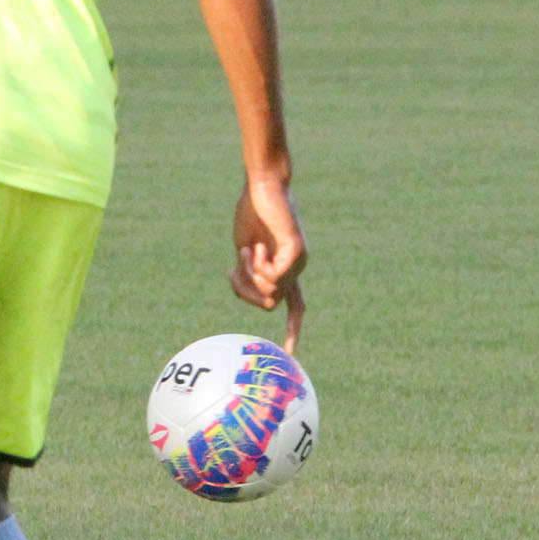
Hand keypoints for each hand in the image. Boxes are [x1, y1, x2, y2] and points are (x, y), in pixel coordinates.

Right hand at [230, 176, 306, 351]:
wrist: (263, 186)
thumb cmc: (252, 214)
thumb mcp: (244, 253)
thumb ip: (249, 276)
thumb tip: (260, 300)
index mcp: (285, 269)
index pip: (295, 306)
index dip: (292, 330)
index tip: (289, 354)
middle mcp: (297, 269)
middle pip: (268, 304)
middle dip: (246, 290)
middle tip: (238, 262)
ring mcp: (299, 262)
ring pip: (269, 293)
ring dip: (249, 272)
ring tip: (250, 247)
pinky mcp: (297, 252)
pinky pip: (274, 278)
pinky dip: (257, 266)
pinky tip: (258, 246)